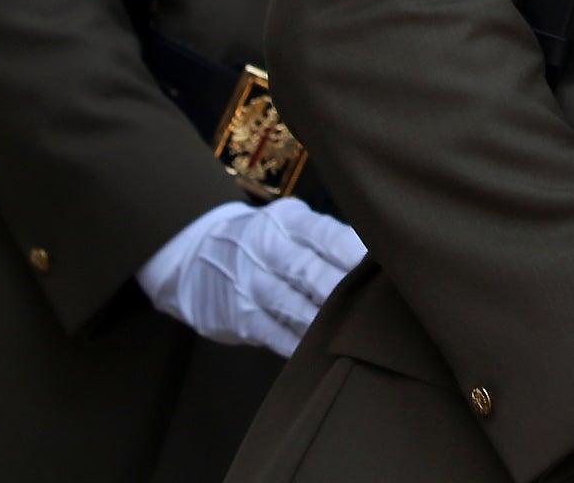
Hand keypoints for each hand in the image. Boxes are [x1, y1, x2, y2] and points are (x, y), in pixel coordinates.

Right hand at [137, 196, 366, 354]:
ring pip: (291, 304)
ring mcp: (251, 283)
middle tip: (371, 303)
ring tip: (352, 329)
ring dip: (322, 319)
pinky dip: (296, 344)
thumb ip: (327, 238)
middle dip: (340, 288)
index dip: (352, 251)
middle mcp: (267, 249)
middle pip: (307, 270)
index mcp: (288, 222)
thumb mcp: (288, 224)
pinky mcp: (240, 315)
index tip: (380, 268)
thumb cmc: (263, 240)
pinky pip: (272, 333)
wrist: (192, 255)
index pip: (325, 233)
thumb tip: (377, 259)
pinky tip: (320, 350)